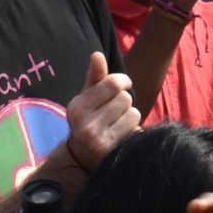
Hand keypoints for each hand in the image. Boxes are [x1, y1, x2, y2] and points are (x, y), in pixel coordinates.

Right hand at [61, 52, 138, 172]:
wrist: (82, 157)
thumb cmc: (88, 118)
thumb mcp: (87, 98)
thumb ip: (94, 77)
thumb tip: (97, 54)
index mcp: (77, 107)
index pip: (113, 83)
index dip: (123, 81)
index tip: (123, 85)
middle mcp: (85, 125)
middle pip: (125, 98)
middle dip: (124, 102)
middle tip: (116, 110)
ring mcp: (98, 141)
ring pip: (133, 114)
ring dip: (130, 116)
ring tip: (118, 123)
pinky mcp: (112, 153)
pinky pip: (136, 130)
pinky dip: (133, 130)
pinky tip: (121, 136)